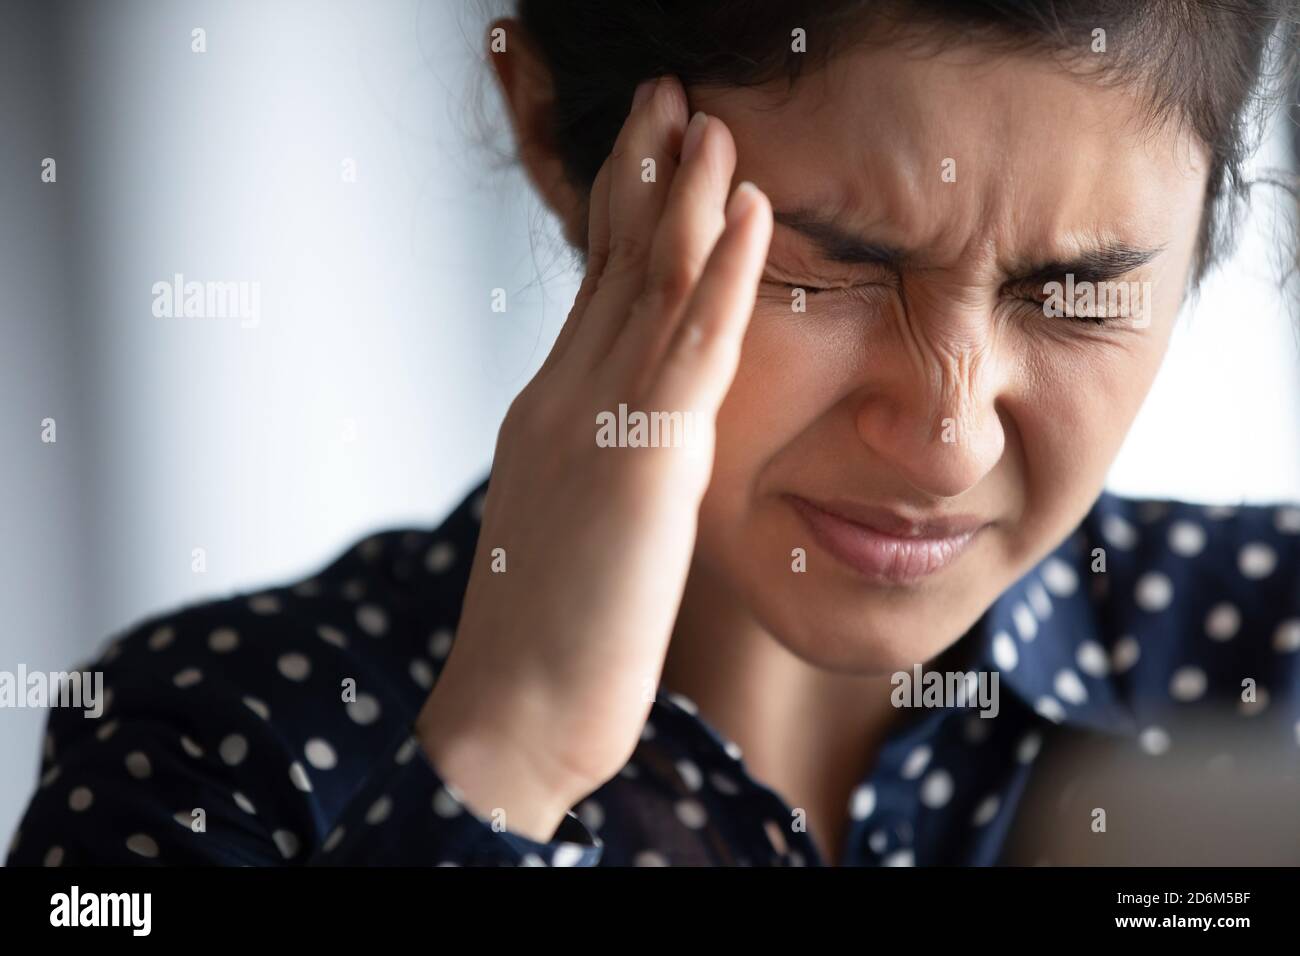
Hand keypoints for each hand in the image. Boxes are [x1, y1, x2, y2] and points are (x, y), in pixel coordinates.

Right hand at [417, 74, 772, 841]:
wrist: (517, 713)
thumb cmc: (552, 635)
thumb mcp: (576, 523)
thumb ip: (601, 462)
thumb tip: (640, 435)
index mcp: (553, 411)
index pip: (595, 291)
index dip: (624, 214)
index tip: (650, 151)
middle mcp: (563, 396)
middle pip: (611, 265)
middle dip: (642, 173)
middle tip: (667, 96)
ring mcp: (594, 421)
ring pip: (646, 285)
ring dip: (682, 194)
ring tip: (708, 118)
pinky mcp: (636, 460)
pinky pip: (690, 347)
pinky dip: (721, 272)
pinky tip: (746, 209)